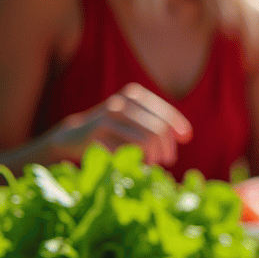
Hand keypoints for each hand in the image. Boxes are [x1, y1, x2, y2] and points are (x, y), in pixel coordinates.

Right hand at [49, 83, 191, 166]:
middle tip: (167, 160)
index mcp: (134, 94)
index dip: (178, 127)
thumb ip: (159, 124)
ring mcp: (109, 114)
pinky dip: (137, 159)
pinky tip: (136, 162)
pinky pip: (128, 149)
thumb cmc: (113, 131)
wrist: (72, 136)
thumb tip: (186, 135)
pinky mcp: (99, 131)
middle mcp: (122, 100)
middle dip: (166, 147)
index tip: (186, 140)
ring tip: (152, 163)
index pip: (165, 112)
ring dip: (153, 156)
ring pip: (147, 139)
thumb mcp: (135, 121)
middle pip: (159, 128)